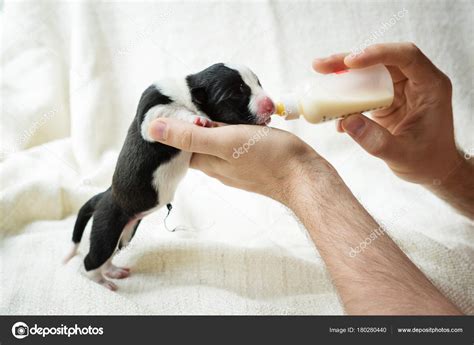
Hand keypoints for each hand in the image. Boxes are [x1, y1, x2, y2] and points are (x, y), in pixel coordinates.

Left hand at [148, 119, 335, 205]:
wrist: (304, 175)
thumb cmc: (267, 158)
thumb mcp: (225, 141)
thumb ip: (190, 136)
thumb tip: (152, 129)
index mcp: (207, 162)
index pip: (179, 145)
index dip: (172, 127)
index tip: (171, 105)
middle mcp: (218, 166)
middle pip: (196, 144)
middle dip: (191, 124)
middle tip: (193, 98)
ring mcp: (236, 165)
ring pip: (215, 143)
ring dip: (212, 126)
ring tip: (215, 104)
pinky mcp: (252, 159)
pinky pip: (234, 143)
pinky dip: (231, 130)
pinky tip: (238, 119)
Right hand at [313, 42, 461, 184]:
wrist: (432, 169)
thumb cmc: (427, 161)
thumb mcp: (402, 154)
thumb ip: (376, 141)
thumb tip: (347, 122)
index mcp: (430, 86)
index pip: (406, 56)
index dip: (378, 54)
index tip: (351, 62)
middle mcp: (415, 82)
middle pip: (381, 60)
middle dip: (349, 61)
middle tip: (321, 66)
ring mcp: (399, 89)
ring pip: (369, 72)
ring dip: (343, 75)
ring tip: (320, 77)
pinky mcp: (386, 99)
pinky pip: (363, 91)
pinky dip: (346, 97)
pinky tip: (334, 113)